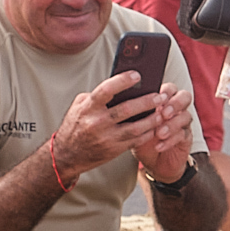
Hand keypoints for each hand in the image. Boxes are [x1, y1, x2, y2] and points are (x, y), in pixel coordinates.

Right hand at [50, 71, 164, 181]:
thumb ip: (96, 96)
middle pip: (127, 109)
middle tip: (160, 95)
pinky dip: (148, 133)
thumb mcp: (79, 106)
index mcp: (88, 108)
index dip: (123, 81)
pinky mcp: (114, 150)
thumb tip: (119, 85)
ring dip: (152, 119)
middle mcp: (97, 122)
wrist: (67, 155)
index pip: (106, 90)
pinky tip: (155, 126)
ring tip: (162, 111)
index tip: (137, 75)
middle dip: (147, 102)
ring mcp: (106, 138)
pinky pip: (136, 141)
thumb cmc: (75, 126)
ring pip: (136, 128)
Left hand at [134, 83, 195, 183]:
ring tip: (159, 133)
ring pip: (186, 116)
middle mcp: (175, 109)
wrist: (152, 162)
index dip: (167, 91)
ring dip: (172, 124)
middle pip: (185, 97)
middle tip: (164, 114)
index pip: (170, 88)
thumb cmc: (141, 139)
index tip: (158, 97)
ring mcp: (182, 123)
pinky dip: (170, 141)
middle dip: (175, 104)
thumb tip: (123, 102)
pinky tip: (159, 146)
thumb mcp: (133, 124)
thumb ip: (133, 112)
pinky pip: (183, 135)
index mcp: (162, 101)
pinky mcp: (186, 138)